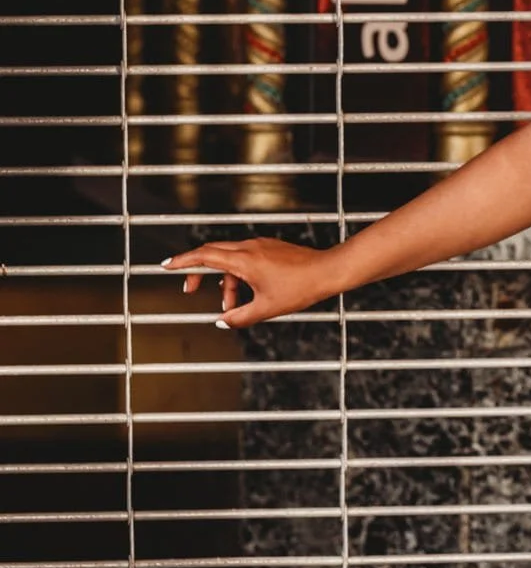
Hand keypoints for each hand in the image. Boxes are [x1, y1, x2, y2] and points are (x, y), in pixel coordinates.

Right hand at [162, 237, 337, 329]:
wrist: (327, 271)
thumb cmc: (300, 288)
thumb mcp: (266, 309)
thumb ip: (239, 317)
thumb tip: (222, 321)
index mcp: (244, 260)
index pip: (204, 256)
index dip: (182, 261)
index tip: (166, 265)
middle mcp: (249, 248)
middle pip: (212, 254)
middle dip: (198, 272)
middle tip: (190, 290)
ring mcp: (260, 246)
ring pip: (230, 259)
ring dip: (225, 282)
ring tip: (230, 306)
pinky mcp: (269, 248)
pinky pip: (244, 258)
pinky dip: (238, 275)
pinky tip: (245, 294)